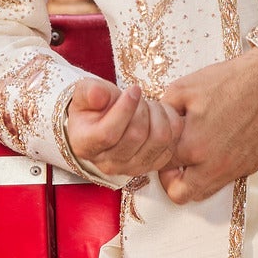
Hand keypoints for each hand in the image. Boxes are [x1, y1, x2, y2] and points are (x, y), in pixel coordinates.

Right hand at [61, 74, 184, 188]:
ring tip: (148, 104)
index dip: (124, 109)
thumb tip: (97, 94)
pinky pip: (173, 142)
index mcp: (86, 146)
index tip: (134, 89)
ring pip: (159, 139)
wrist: (104, 122)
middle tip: (138, 95)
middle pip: (136, 135)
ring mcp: (133, 167)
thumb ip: (89, 91)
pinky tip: (158, 113)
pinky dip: (171, 122)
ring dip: (158, 114)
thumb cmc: (93, 107)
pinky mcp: (153, 165)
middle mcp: (108, 163)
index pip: (108, 133)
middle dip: (142, 108)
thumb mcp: (85, 93)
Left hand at [156, 47, 257, 201]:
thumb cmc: (226, 82)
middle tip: (174, 162)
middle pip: (179, 193)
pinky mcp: (249, 167)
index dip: (158, 157)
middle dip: (171, 180)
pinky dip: (217, 170)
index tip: (162, 149)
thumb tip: (153, 124)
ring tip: (195, 155)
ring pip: (204, 193)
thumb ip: (162, 112)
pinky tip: (218, 146)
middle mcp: (213, 165)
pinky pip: (226, 179)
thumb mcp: (182, 88)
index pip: (162, 167)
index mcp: (192, 146)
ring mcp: (233, 169)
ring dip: (194, 179)